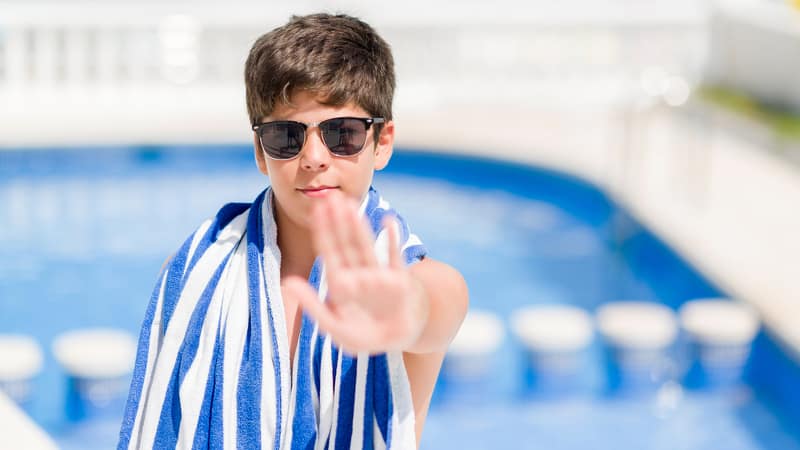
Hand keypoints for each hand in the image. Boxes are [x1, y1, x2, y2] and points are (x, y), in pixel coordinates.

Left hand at [281, 191, 428, 354]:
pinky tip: (388, 221)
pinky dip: (392, 240)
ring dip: (357, 227)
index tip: (316, 210)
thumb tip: (288, 283)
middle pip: (345, 244)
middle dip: (338, 221)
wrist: (396, 341)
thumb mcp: (333, 325)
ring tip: (350, 205)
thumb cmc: (362, 335)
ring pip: (365, 247)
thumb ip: (311, 304)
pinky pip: (394, 258)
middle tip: (330, 197)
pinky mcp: (398, 281)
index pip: (328, 253)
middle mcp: (358, 275)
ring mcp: (378, 276)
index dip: (322, 232)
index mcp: (340, 284)